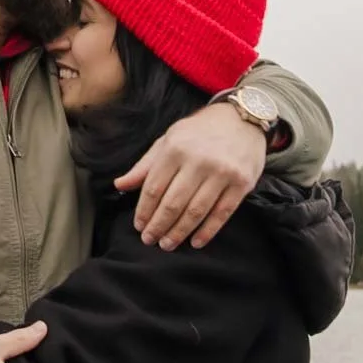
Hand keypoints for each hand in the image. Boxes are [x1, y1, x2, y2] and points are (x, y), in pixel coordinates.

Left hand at [114, 103, 266, 250]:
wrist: (242, 118)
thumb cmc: (200, 132)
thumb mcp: (168, 140)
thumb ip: (145, 165)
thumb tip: (120, 185)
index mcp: (175, 149)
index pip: (154, 188)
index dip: (144, 211)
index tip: (139, 226)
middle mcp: (198, 161)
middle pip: (173, 203)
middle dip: (158, 226)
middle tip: (150, 240)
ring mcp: (222, 172)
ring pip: (196, 211)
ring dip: (179, 232)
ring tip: (167, 244)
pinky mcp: (242, 183)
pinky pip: (222, 213)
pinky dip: (207, 231)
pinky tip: (196, 242)